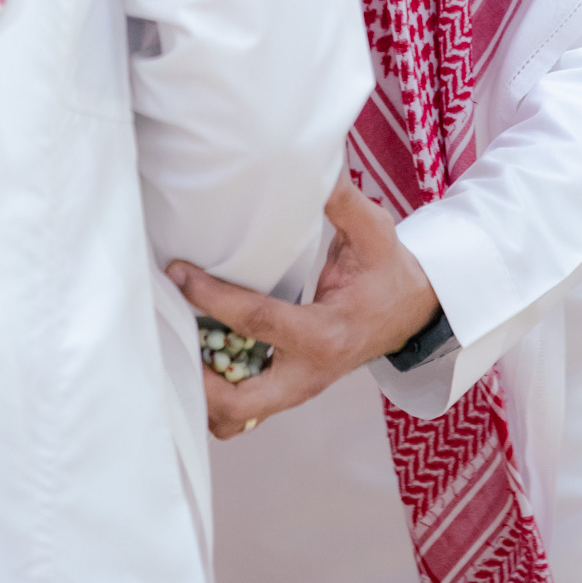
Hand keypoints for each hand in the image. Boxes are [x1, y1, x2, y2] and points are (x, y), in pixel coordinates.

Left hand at [167, 178, 441, 439]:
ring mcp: (297, 390)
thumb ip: (343, 202)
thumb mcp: (375, 231)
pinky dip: (216, 390)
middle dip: (196, 377)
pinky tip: (203, 349)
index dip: (212, 298)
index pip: (257, 323)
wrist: (412, 312)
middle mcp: (307, 374)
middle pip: (237, 404)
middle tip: (169, 333)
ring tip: (181, 341)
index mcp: (325, 334)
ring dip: (202, 389)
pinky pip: (243, 410)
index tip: (178, 273)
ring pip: (235, 418)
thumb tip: (318, 164)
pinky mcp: (288, 392)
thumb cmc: (388, 271)